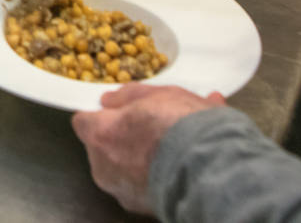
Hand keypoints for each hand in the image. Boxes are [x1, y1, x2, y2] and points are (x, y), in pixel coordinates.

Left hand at [71, 84, 225, 214]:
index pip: (84, 122)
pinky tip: (178, 164)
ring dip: (140, 159)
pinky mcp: (144, 208)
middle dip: (122, 138)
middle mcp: (104, 167)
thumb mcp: (157, 93)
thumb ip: (127, 96)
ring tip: (172, 146)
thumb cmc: (184, 127)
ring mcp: (123, 191)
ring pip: (123, 168)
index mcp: (100, 135)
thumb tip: (110, 101)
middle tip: (151, 128)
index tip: (118, 113)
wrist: (216, 168)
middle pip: (103, 147)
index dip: (101, 116)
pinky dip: (155, 176)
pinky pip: (142, 186)